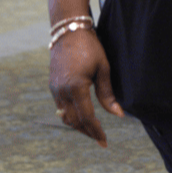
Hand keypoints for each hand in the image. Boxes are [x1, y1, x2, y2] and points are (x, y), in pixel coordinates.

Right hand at [49, 29, 123, 146]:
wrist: (68, 31)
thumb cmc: (90, 47)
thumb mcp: (103, 68)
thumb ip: (107, 93)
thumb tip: (118, 114)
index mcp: (76, 88)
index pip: (86, 117)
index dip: (96, 131)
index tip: (104, 140)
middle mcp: (62, 92)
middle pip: (73, 122)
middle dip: (87, 132)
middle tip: (99, 139)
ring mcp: (55, 89)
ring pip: (65, 117)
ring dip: (77, 125)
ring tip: (91, 130)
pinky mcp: (52, 86)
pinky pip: (61, 107)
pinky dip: (71, 115)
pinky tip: (81, 115)